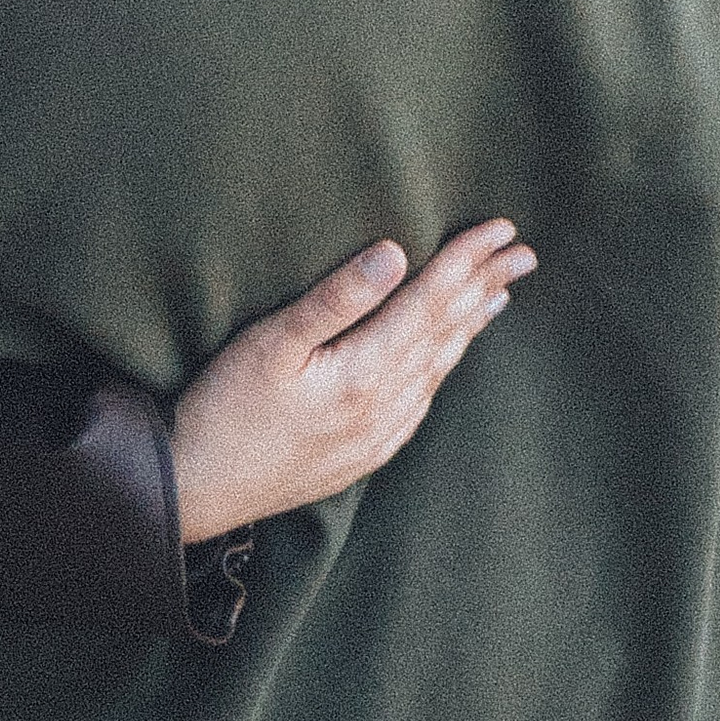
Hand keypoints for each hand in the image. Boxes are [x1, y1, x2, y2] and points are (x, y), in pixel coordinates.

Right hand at [170, 221, 534, 543]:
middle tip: (525, 253)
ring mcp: (376, 436)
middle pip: (446, 333)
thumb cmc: (224, 409)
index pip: (430, 301)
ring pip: (438, 368)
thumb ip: (336, 298)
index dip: (467, 260)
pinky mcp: (361, 455)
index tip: (502, 228)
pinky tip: (446, 358)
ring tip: (499, 295)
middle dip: (485, 287)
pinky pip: (420, 402)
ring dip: (470, 326)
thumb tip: (395, 253)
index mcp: (365, 373)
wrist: (194, 492)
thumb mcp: (271, 343)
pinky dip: (441, 368)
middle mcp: (383, 407)